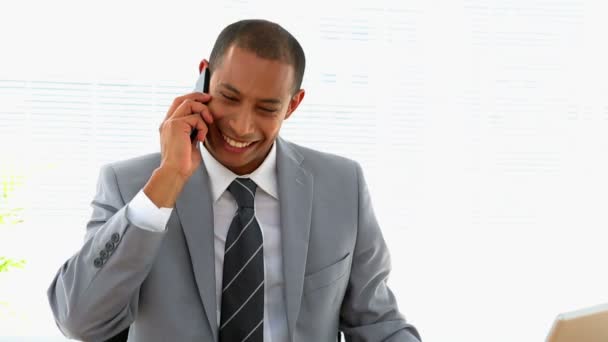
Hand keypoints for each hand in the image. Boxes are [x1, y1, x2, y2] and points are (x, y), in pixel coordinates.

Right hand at [143, 92, 213, 207]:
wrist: (175, 172)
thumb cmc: (183, 164)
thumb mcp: (190, 144)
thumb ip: (193, 132)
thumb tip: (203, 125)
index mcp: (169, 126)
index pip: (178, 105)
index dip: (192, 99)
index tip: (205, 100)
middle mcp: (167, 122)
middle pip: (182, 99)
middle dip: (197, 96)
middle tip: (209, 99)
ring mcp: (170, 122)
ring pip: (189, 104)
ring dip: (203, 112)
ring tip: (208, 124)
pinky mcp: (176, 125)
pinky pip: (195, 118)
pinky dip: (203, 127)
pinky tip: (200, 139)